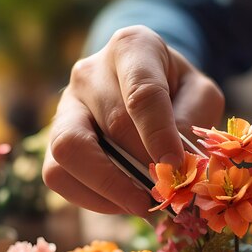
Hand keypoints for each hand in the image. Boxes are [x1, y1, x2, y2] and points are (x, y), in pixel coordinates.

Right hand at [43, 25, 224, 215]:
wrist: (143, 89)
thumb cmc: (176, 92)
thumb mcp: (199, 95)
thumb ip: (192, 122)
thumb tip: (172, 164)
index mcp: (132, 48)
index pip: (143, 92)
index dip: (159, 133)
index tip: (175, 165)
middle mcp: (89, 72)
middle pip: (113, 125)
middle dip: (143, 166)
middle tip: (167, 193)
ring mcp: (65, 106)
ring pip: (69, 150)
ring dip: (110, 186)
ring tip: (141, 203)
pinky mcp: (52, 140)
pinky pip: (58, 175)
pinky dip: (92, 198)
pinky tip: (122, 202)